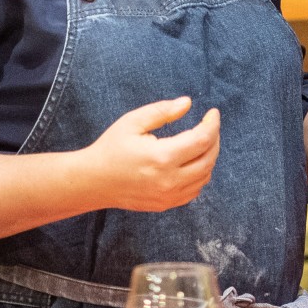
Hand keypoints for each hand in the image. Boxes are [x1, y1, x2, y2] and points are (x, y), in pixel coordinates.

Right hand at [80, 96, 220, 211]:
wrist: (93, 181)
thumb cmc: (111, 148)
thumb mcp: (132, 122)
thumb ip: (162, 111)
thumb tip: (188, 103)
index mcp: (162, 157)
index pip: (202, 140)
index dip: (212, 124)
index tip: (213, 113)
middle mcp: (169, 180)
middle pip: (209, 158)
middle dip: (214, 139)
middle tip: (209, 126)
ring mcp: (169, 196)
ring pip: (205, 176)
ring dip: (209, 157)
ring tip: (201, 141)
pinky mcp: (166, 204)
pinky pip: (195, 190)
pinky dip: (200, 174)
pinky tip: (192, 162)